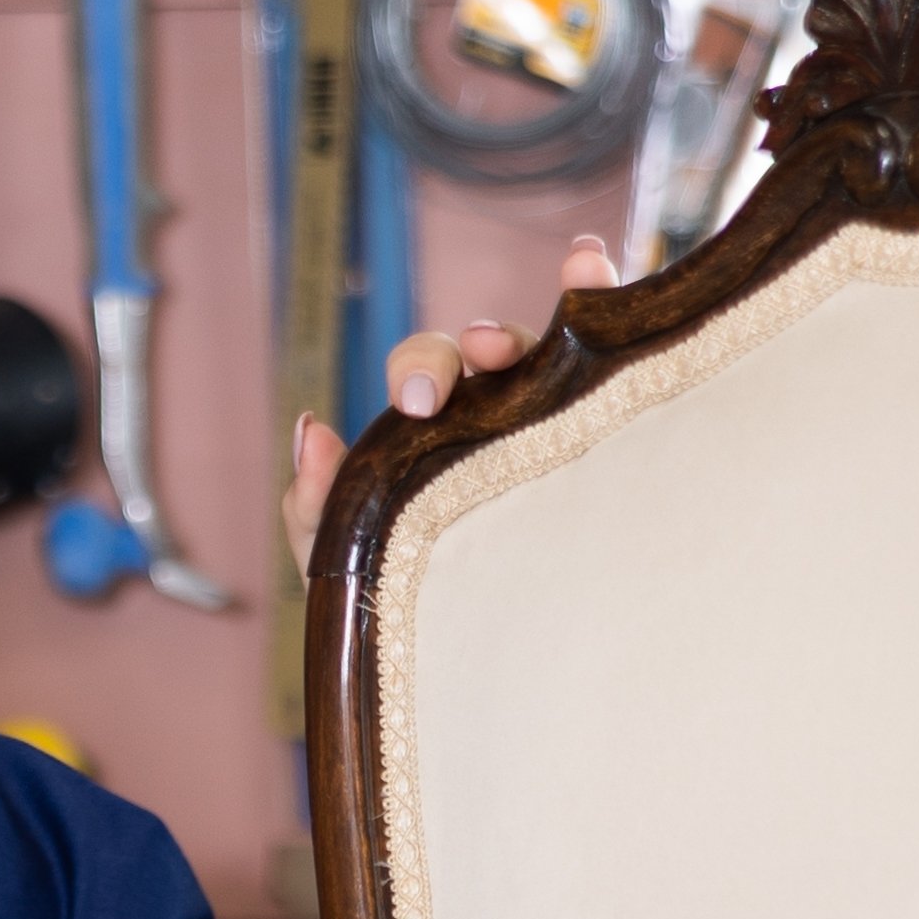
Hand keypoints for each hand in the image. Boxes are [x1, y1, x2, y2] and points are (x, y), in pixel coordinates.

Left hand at [282, 235, 621, 564]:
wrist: (466, 655)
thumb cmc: (403, 596)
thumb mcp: (344, 557)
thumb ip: (315, 502)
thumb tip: (309, 428)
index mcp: (432, 425)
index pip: (425, 370)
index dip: (421, 371)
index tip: (417, 405)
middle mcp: (491, 409)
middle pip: (489, 349)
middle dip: (486, 338)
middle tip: (484, 350)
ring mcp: (549, 417)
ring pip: (556, 346)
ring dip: (564, 304)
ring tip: (578, 274)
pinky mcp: (600, 436)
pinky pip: (609, 359)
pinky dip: (607, 296)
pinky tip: (601, 263)